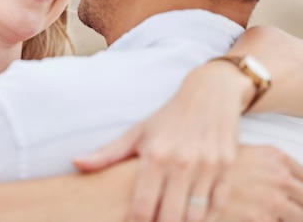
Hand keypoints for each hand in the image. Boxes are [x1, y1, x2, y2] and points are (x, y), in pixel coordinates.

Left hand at [74, 63, 246, 221]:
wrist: (211, 94)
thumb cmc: (169, 117)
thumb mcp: (137, 132)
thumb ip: (107, 153)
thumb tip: (75, 163)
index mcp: (155, 156)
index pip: (142, 208)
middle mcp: (182, 163)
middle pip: (170, 219)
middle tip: (153, 221)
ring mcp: (207, 167)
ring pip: (195, 218)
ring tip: (170, 219)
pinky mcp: (227, 169)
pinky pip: (217, 208)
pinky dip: (206, 219)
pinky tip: (192, 217)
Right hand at [215, 145, 302, 221]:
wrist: (189, 182)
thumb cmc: (209, 165)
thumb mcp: (238, 152)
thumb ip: (260, 162)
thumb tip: (267, 178)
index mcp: (274, 156)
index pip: (302, 175)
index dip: (291, 185)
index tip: (281, 191)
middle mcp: (279, 177)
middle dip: (293, 204)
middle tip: (276, 209)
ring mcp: (274, 200)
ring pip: (299, 217)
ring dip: (284, 219)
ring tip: (264, 216)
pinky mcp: (263, 220)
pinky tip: (252, 219)